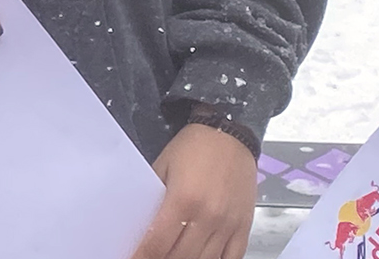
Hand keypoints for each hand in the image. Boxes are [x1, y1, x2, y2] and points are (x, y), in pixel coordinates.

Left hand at [129, 123, 256, 258]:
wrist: (229, 133)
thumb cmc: (194, 147)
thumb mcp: (163, 166)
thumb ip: (154, 196)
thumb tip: (142, 223)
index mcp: (183, 199)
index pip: (158, 243)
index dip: (142, 256)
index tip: (134, 258)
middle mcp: (208, 216)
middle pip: (181, 257)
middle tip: (151, 257)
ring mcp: (228, 225)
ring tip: (172, 256)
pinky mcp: (245, 227)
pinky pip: (232, 258)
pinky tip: (201, 257)